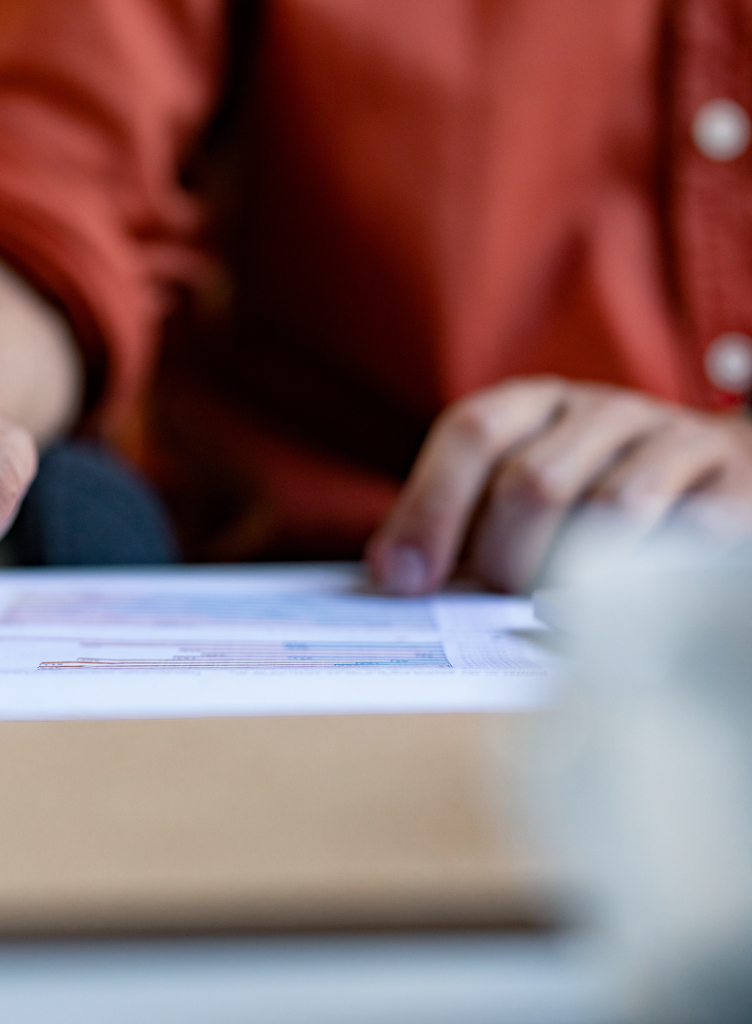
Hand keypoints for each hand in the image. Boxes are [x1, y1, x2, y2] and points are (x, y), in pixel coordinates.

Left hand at [367, 377, 751, 593]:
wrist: (713, 470)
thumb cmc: (586, 495)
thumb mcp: (509, 494)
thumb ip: (453, 525)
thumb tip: (394, 577)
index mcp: (533, 403)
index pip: (472, 434)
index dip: (431, 509)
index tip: (403, 581)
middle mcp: (601, 409)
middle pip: (535, 482)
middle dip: (507, 559)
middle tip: (505, 596)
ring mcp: (673, 439)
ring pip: (614, 510)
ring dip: (578, 575)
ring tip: (566, 601)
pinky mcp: (734, 481)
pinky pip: (692, 535)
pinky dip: (654, 576)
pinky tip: (636, 594)